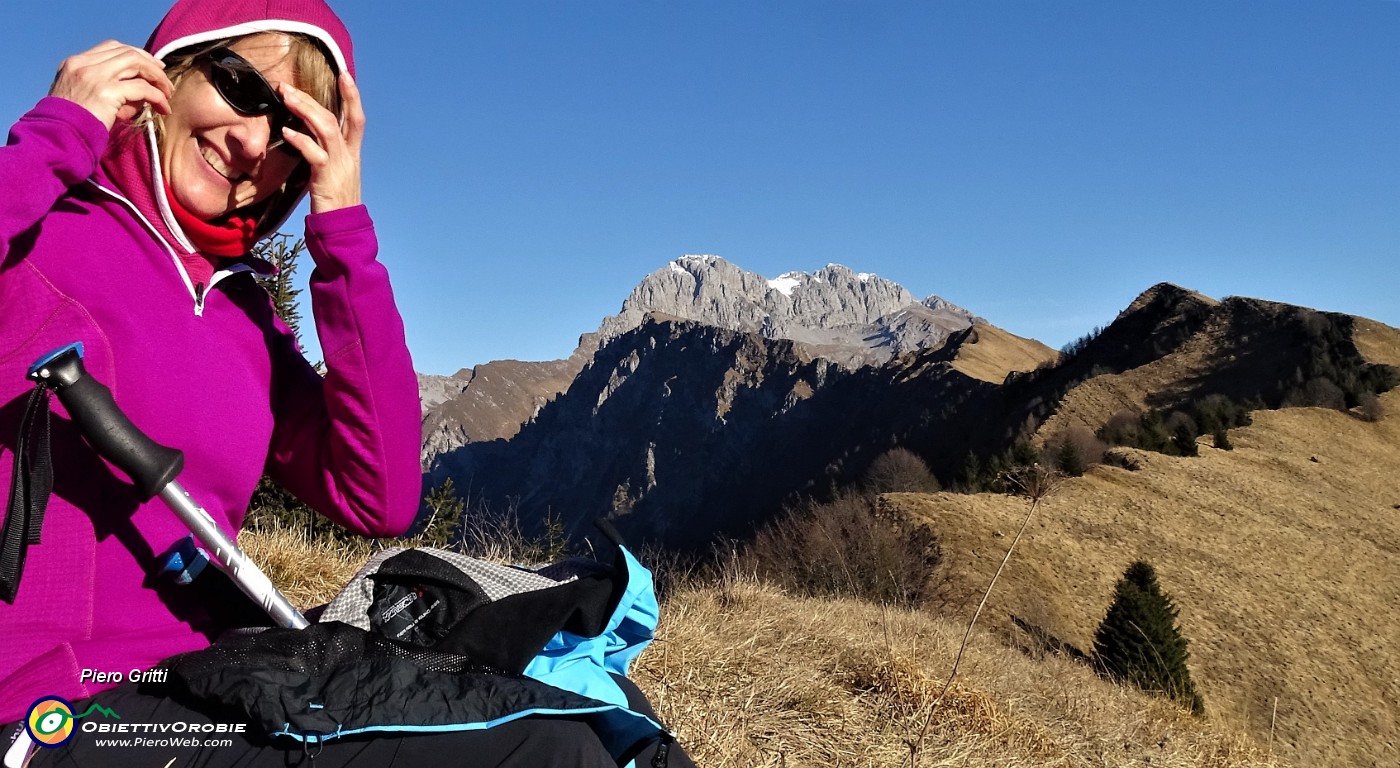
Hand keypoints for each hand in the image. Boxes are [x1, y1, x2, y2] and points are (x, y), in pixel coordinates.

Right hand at [49, 41, 172, 129]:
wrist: (57, 139)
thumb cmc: (71, 125)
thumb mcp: (83, 99)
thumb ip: (106, 88)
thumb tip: (141, 91)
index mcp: (74, 63)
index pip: (111, 47)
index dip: (136, 54)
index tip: (151, 66)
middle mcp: (82, 64)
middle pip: (127, 52)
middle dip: (151, 64)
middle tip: (165, 80)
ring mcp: (93, 76)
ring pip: (136, 63)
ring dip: (157, 77)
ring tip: (168, 93)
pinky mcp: (105, 92)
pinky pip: (141, 88)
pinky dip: (157, 96)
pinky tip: (163, 108)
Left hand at [278, 72, 363, 213]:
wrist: (343, 228)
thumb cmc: (335, 201)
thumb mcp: (335, 173)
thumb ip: (326, 153)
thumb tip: (306, 136)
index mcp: (352, 153)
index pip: (357, 119)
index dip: (352, 96)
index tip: (344, 74)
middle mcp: (348, 155)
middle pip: (336, 117)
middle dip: (313, 98)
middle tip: (289, 87)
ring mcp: (339, 165)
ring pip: (326, 128)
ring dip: (305, 110)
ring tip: (286, 99)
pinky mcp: (327, 177)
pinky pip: (314, 152)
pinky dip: (300, 139)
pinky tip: (287, 132)